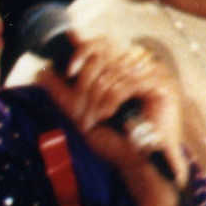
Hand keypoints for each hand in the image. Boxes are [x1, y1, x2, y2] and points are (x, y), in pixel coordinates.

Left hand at [37, 30, 190, 205]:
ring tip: (98, 118)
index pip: (102, 42)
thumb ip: (63, 91)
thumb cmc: (113, 140)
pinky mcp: (163, 86)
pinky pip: (128, 83)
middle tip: (87, 112)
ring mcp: (155, 74)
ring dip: (98, 99)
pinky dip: (112, 100)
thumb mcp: (81, 114)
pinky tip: (108, 115)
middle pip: (104, 57)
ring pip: (113, 72)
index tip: (67, 70)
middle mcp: (141, 66)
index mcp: (124, 67)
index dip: (82, 51)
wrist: (137, 162)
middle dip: (87, 86)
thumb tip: (42, 71)